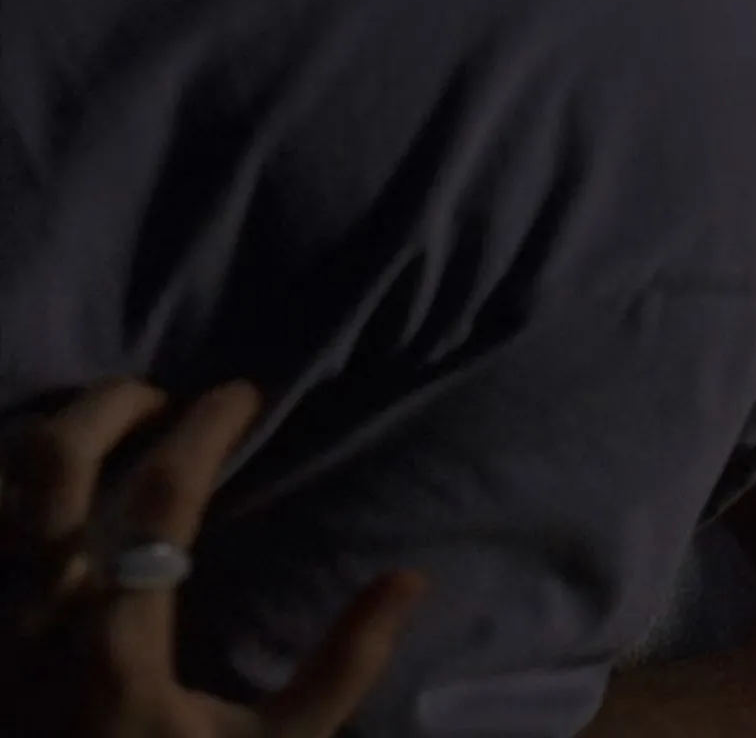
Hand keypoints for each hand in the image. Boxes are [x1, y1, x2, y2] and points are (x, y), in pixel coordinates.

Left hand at [0, 380, 425, 737]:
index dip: (207, 427)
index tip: (244, 393)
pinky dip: (10, 489)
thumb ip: (340, 667)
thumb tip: (408, 579)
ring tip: (104, 432)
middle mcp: (36, 616)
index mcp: (117, 641)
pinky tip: (50, 489)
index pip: (160, 495)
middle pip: (55, 462)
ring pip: (0, 484)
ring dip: (51, 440)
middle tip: (164, 397)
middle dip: (112, 403)